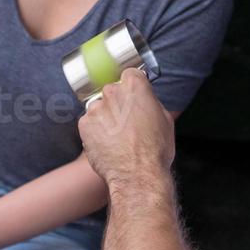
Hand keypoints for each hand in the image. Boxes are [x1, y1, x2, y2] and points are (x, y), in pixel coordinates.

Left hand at [77, 67, 174, 186]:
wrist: (137, 175)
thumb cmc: (155, 151)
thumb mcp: (165, 120)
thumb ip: (151, 103)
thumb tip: (145, 99)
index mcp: (135, 86)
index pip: (130, 74)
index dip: (132, 87)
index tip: (133, 96)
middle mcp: (113, 92)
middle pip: (112, 91)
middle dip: (117, 104)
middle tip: (126, 123)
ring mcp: (96, 107)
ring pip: (99, 107)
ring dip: (105, 118)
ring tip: (117, 138)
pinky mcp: (84, 124)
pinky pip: (89, 123)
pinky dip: (96, 132)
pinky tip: (107, 144)